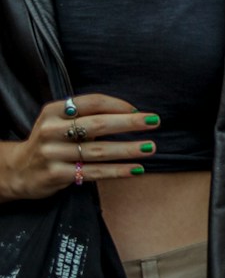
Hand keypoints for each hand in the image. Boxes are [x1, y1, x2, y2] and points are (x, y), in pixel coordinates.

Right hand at [0, 95, 158, 199]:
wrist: (18, 171)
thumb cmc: (51, 141)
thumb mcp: (60, 121)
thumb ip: (86, 116)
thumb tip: (133, 113)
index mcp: (54, 111)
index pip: (92, 102)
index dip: (118, 105)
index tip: (139, 110)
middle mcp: (51, 130)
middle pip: (97, 124)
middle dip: (129, 123)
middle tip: (155, 121)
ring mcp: (52, 154)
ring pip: (98, 151)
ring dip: (128, 149)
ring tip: (151, 147)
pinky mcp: (56, 175)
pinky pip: (93, 172)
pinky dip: (117, 171)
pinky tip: (136, 169)